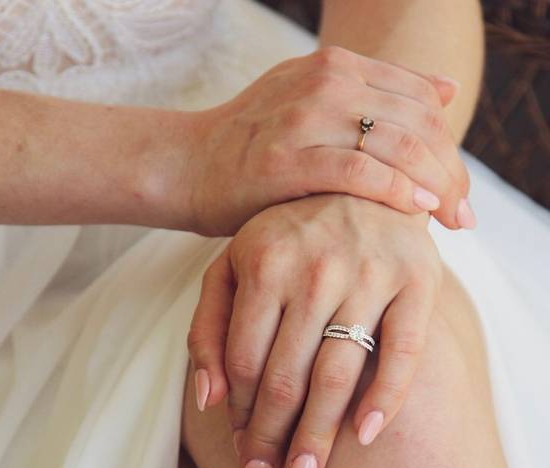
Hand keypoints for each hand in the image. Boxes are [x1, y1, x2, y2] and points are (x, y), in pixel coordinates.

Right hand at [183, 46, 472, 236]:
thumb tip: (443, 90)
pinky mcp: (285, 159)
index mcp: (334, 65)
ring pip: (396, 144)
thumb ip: (373, 95)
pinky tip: (415, 210)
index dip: (449, 144)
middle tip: (464, 214)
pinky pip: (359, 171)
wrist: (186, 166)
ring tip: (450, 218)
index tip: (457, 187)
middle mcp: (323, 82)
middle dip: (450, 170)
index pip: (419, 99)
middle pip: (416, 122)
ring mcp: (302, 118)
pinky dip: (395, 190)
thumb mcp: (310, 102)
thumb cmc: (251, 148)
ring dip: (434, 184)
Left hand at [186, 194, 442, 467]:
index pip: (244, 360)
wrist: (361, 183)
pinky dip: (387, 397)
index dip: (238, 412)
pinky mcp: (417, 279)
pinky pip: (403, 350)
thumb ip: (208, 328)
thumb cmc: (283, 239)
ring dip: (320, 435)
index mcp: (262, 265)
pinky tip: (365, 437)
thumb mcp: (230, 269)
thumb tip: (206, 400)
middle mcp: (314, 268)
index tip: (239, 450)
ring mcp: (369, 273)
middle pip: (285, 375)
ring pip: (338, 373)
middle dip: (271, 438)